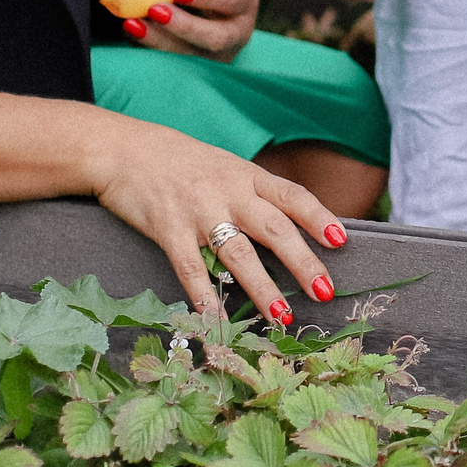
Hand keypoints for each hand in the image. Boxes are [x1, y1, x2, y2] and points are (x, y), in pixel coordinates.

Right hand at [90, 120, 348, 325]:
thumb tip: (289, 229)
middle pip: (274, 228)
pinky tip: (215, 317)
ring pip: (237, 253)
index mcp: (247, 176)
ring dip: (262, 287)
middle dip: (303, 262)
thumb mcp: (225, 168)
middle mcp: (229, 192)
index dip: (319, 218)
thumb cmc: (181, 163)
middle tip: (325, 292)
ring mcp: (199, 211)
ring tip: (282, 315)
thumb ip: (253, 195)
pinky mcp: (168, 228)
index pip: (293, 196)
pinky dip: (203, 294)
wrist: (125, 149)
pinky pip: (189, 267)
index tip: (341, 241)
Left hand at [133, 0, 258, 62]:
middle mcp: (238, 30)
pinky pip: (175, 63)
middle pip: (215, 37)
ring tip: (132, 24)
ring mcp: (220, 54)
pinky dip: (150, 48)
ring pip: (192, 55)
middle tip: (154, 10)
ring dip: (159, 41)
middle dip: (183, 26)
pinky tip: (131, 33)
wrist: (221, 4)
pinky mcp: (201, 66)